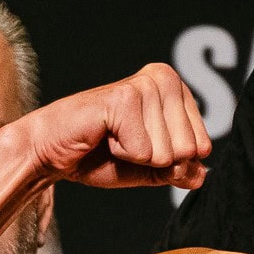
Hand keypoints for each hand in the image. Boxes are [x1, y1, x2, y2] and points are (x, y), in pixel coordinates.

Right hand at [16, 63, 210, 188]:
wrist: (51, 152)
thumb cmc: (99, 155)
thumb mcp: (150, 169)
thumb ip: (180, 170)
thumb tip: (202, 173)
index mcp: (177, 90)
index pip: (202, 147)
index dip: (169, 161)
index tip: (140, 146)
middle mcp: (164, 79)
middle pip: (188, 150)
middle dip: (155, 160)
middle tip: (124, 143)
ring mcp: (144, 85)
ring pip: (167, 153)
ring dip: (136, 157)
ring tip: (113, 137)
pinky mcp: (123, 98)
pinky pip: (144, 153)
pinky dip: (123, 154)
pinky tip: (104, 135)